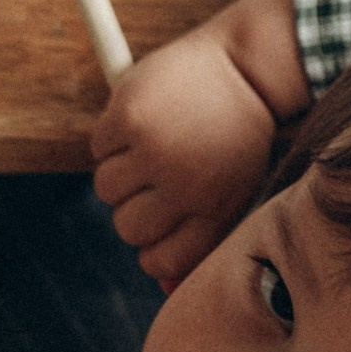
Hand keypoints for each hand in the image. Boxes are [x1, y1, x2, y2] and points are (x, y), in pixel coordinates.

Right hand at [90, 0, 309, 288]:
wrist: (251, 63)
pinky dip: (114, 136)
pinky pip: (99, 147)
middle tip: (155, 179)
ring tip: (152, 144)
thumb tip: (163, 289)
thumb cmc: (241, 136)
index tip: (158, 229)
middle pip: (127, 228)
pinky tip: (146, 118)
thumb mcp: (234, 193)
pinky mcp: (129, 115)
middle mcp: (184, 185)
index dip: (152, 251)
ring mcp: (154, 149)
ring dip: (121, 170)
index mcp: (215, 210)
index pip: (160, 261)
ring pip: (106, 189)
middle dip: (134, 208)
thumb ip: (200, 241)